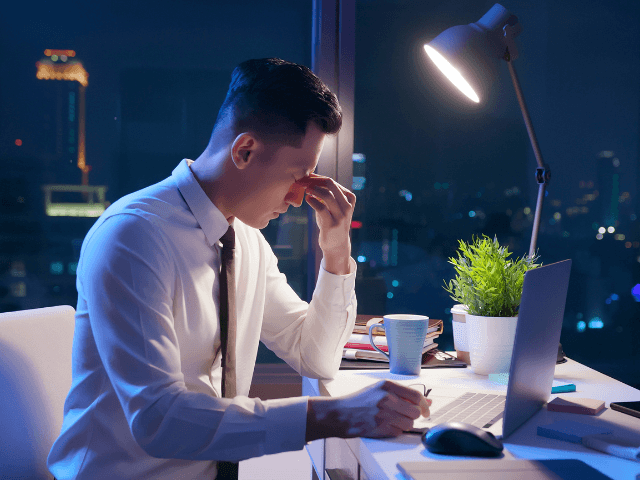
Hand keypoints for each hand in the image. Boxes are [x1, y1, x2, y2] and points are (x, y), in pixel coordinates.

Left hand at [297, 173, 355, 273]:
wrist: (337, 245)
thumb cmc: (333, 222)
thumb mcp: (334, 208)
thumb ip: (327, 196)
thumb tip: (311, 181)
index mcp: (349, 199)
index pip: (333, 183)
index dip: (319, 178)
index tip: (308, 178)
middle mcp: (347, 206)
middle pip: (331, 185)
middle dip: (316, 181)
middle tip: (305, 181)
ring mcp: (340, 216)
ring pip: (327, 195)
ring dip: (314, 190)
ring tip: (305, 189)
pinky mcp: (331, 224)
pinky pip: (321, 208)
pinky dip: (312, 201)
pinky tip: (307, 199)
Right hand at [306, 380, 431, 440]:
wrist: (340, 413)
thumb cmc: (359, 400)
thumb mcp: (379, 389)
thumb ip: (403, 393)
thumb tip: (427, 401)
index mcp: (387, 385)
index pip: (416, 396)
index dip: (424, 405)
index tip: (425, 410)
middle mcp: (386, 398)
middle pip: (415, 412)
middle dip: (412, 415)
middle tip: (402, 414)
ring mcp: (383, 414)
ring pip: (408, 424)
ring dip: (403, 424)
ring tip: (391, 420)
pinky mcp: (380, 428)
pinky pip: (398, 432)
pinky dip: (394, 431)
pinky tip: (384, 425)